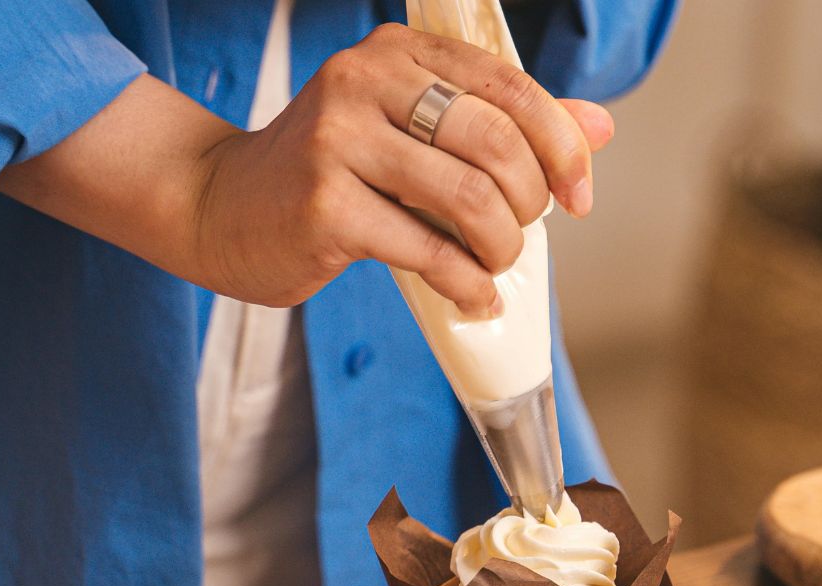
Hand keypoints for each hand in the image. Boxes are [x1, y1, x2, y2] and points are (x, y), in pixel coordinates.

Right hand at [193, 23, 613, 312]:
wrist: (223, 206)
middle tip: (518, 234)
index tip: (578, 196)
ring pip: (469, 199)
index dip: (562, 147)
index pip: (512, 88)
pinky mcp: (325, 206)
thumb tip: (598, 128)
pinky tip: (474, 297)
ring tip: (492, 265)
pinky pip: (428, 252)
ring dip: (500, 248)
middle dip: (530, 203)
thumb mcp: (415, 128)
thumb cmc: (333, 169)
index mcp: (397, 52)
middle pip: (498, 143)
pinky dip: (467, 284)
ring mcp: (338, 142)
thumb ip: (504, 122)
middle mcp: (365, 81)